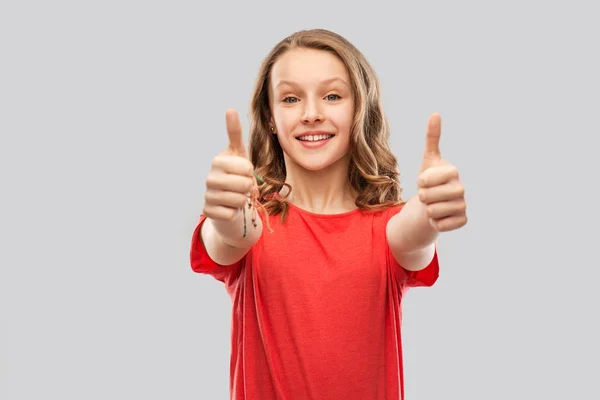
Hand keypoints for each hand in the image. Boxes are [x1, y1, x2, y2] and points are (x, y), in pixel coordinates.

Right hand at [202, 109, 254, 220]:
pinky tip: (229, 207)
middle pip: (244, 184)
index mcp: (218, 161)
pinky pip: (231, 213)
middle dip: (248, 188)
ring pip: (239, 200)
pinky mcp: (208, 211)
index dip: (251, 173)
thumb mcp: (239, 153)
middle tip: (242, 187)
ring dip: (242, 200)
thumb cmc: (236, 175)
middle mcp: (209, 177)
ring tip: (236, 196)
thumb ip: (235, 133)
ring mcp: (207, 195)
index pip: (247, 168)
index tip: (244, 172)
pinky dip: (235, 212)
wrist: (228, 201)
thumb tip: (230, 109)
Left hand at [416, 113, 466, 231]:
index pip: (427, 178)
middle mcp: (461, 188)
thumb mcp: (428, 160)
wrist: (432, 204)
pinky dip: (435, 223)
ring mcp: (463, 205)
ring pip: (433, 211)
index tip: (423, 180)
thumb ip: (432, 137)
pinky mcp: (462, 220)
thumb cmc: (430, 181)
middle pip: (428, 196)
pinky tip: (439, 217)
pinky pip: (441, 225)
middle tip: (427, 194)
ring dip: (427, 210)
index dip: (421, 181)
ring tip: (432, 204)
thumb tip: (435, 113)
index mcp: (453, 171)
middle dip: (421, 197)